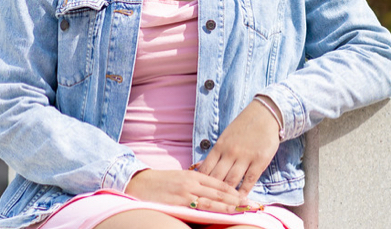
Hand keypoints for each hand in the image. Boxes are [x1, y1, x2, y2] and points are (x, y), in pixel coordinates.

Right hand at [124, 168, 241, 212]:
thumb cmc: (161, 182)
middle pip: (219, 191)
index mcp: (193, 175)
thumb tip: (212, 190)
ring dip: (228, 206)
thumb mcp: (180, 178)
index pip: (218, 183)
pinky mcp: (178, 203)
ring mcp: (185, 194)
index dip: (233, 190)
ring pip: (212, 201)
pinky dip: (211, 211)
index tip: (245, 196)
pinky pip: (198, 208)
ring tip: (241, 210)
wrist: (139, 183)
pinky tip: (220, 214)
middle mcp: (192, 183)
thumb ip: (196, 183)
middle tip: (251, 204)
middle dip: (236, 199)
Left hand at [195, 99, 280, 200]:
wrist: (263, 115)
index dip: (201, 182)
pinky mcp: (259, 161)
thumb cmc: (242, 127)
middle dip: (211, 191)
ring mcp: (245, 157)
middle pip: (217, 178)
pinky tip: (240, 199)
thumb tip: (202, 167)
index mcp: (220, 146)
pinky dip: (244, 191)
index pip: (206, 168)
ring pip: (232, 181)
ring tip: (223, 205)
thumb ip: (216, 153)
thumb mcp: (225, 137)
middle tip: (207, 202)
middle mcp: (230, 153)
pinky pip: (249, 180)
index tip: (197, 191)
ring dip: (227, 195)